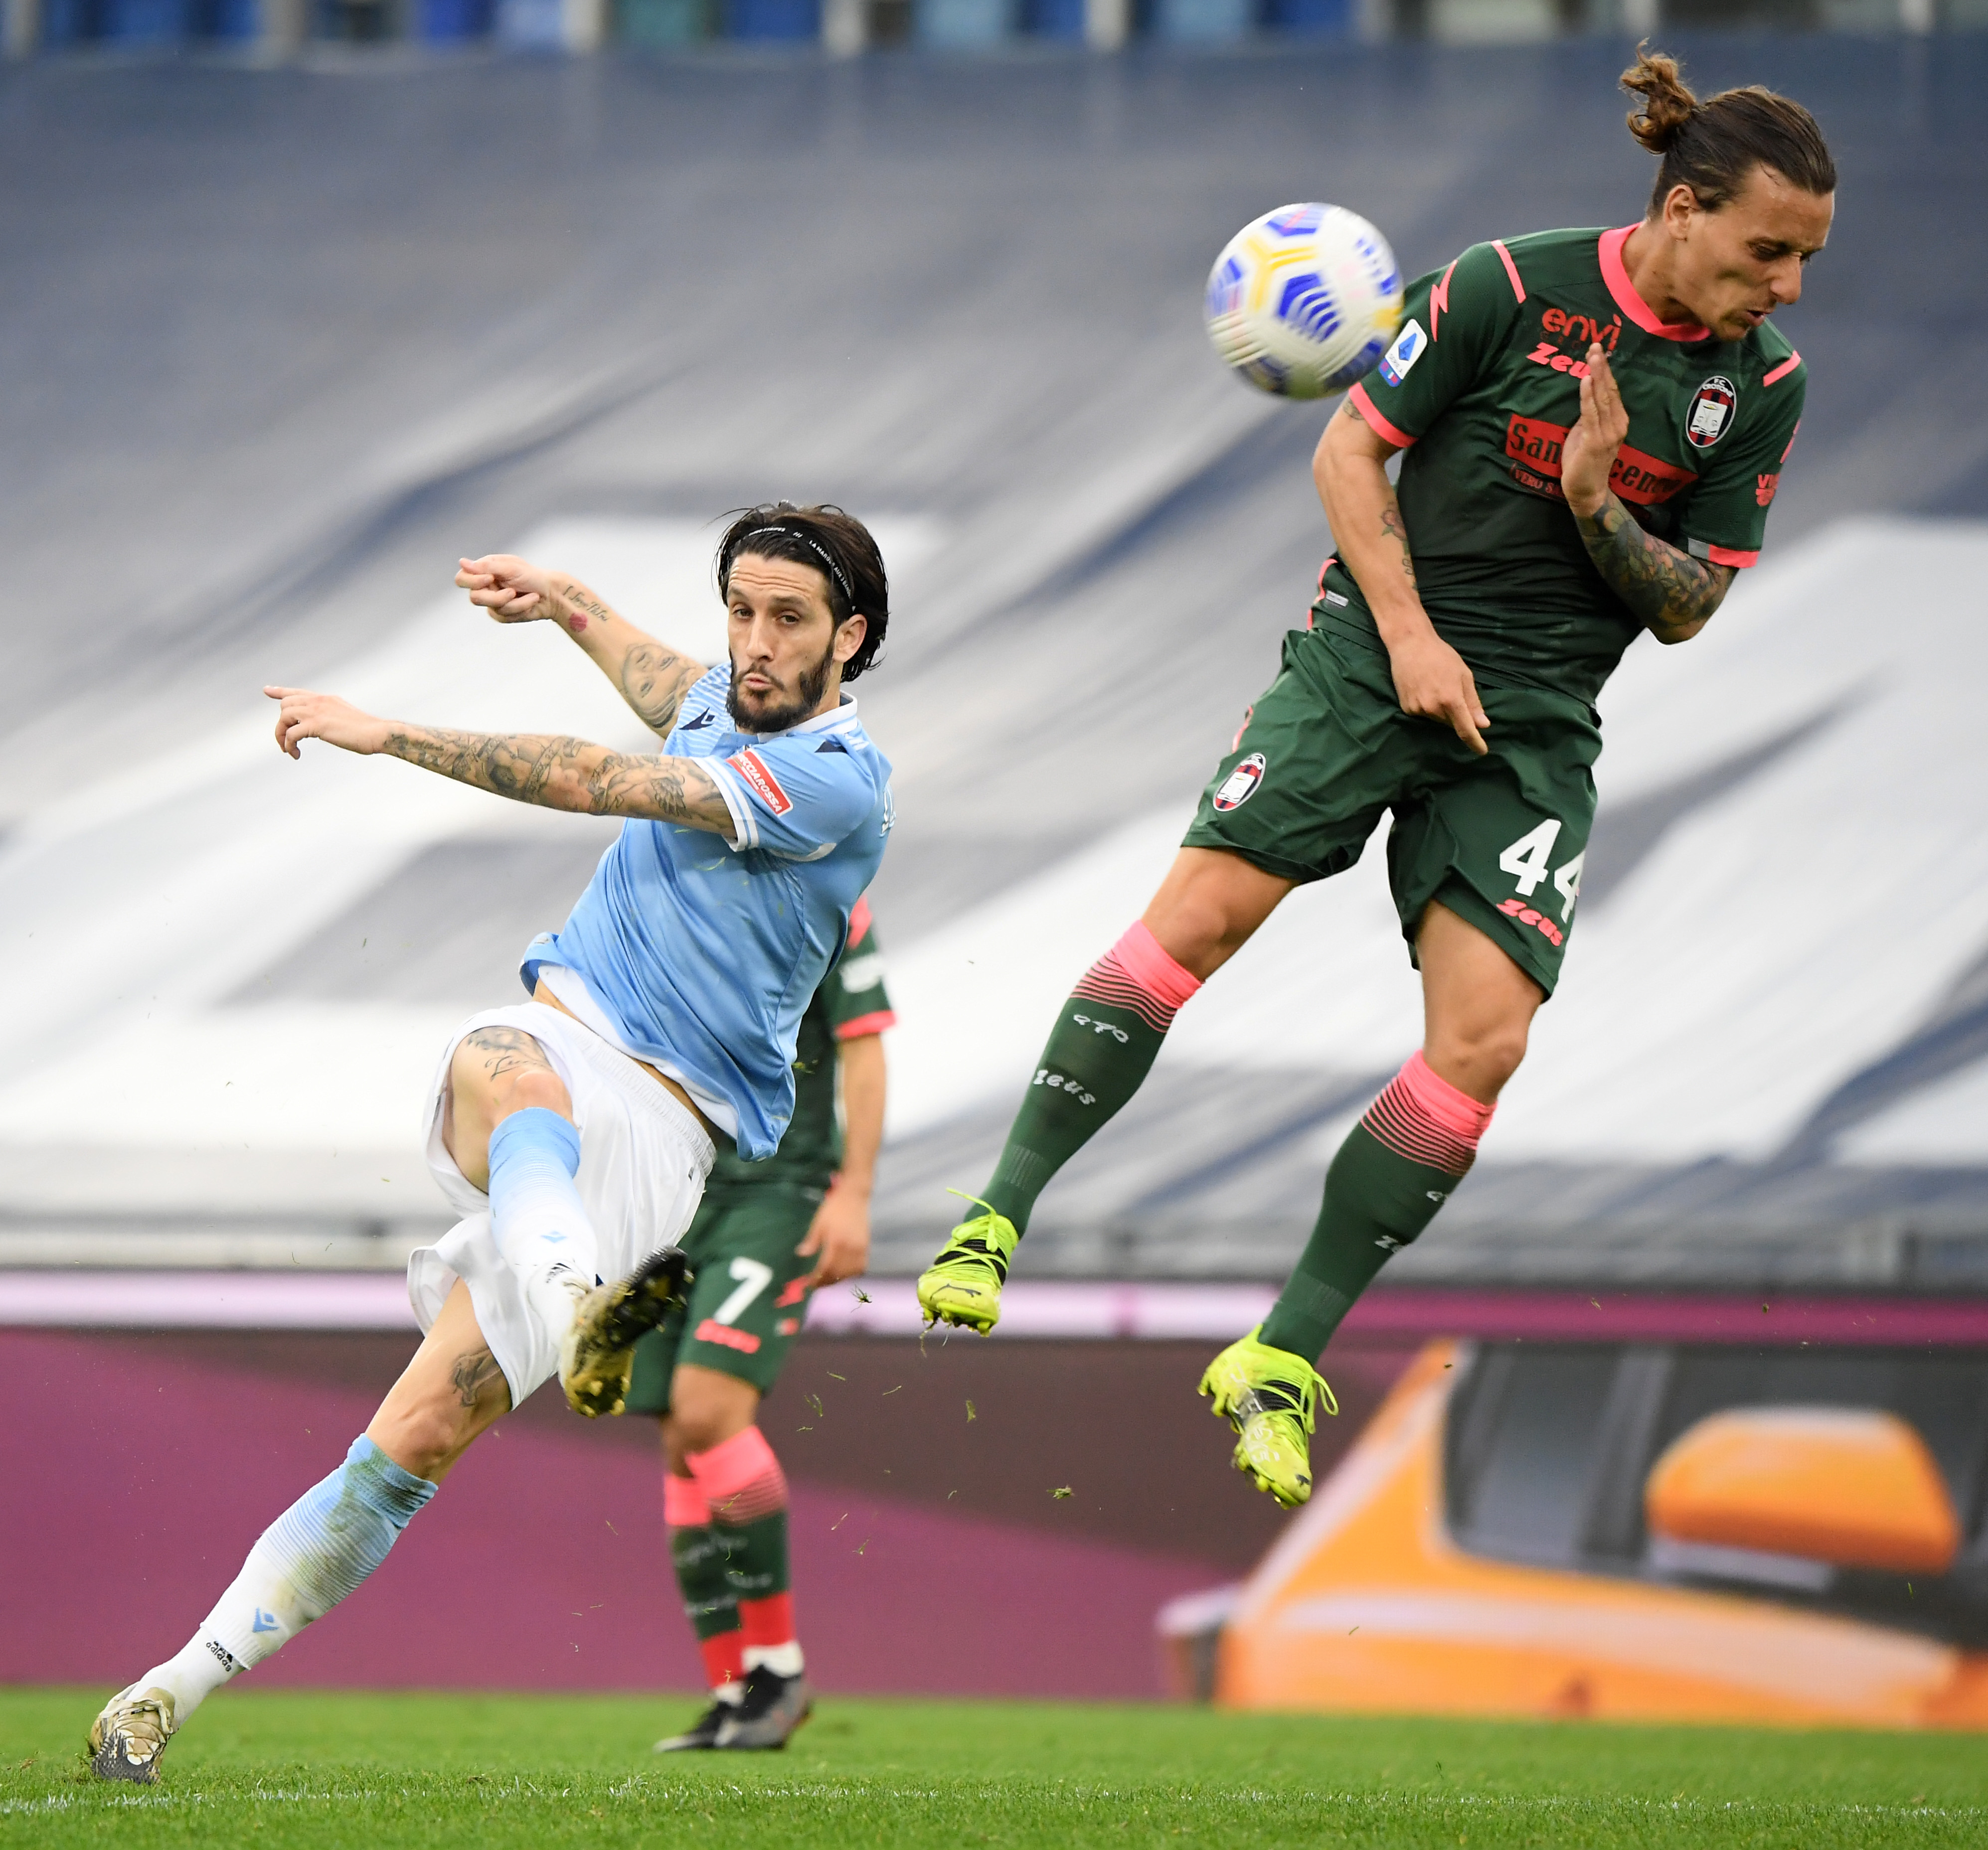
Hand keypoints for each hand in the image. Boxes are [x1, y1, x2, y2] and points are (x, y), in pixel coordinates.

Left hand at [265, 686, 391, 759]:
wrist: (378, 733)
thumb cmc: (367, 731)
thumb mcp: (345, 718)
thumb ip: (331, 717)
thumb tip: (323, 726)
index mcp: (325, 699)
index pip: (297, 691)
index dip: (279, 691)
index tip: (266, 690)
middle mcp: (319, 701)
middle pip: (285, 706)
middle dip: (281, 725)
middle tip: (287, 743)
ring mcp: (317, 711)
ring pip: (284, 717)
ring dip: (281, 736)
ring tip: (289, 750)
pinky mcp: (317, 724)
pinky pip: (291, 733)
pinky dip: (289, 745)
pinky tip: (296, 754)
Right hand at [455, 555, 560, 623]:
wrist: (552, 593)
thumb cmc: (533, 576)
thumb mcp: (510, 568)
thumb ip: (487, 567)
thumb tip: (462, 562)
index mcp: (484, 571)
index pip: (462, 578)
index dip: (472, 581)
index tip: (490, 578)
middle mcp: (485, 586)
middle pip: (475, 598)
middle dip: (496, 597)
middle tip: (512, 592)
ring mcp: (492, 602)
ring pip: (492, 608)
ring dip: (515, 603)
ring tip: (532, 596)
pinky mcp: (502, 614)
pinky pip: (504, 616)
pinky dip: (521, 608)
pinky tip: (532, 601)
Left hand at [796, 1177, 870, 1289]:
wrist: (855, 1196)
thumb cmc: (834, 1207)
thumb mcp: (819, 1222)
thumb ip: (811, 1241)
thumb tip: (801, 1254)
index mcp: (836, 1243)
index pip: (826, 1268)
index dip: (817, 1279)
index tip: (809, 1284)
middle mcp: (850, 1249)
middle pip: (838, 1274)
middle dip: (826, 1282)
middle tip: (817, 1284)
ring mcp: (861, 1249)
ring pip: (850, 1273)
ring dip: (838, 1279)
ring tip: (829, 1279)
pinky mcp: (867, 1247)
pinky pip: (860, 1267)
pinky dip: (851, 1273)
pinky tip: (844, 1271)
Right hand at [1386, 629, 1489, 754]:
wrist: (1409, 644)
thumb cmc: (1441, 656)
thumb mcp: (1464, 675)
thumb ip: (1473, 702)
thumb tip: (1483, 724)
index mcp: (1451, 700)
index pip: (1465, 729)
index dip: (1475, 742)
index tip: (1482, 751)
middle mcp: (1433, 709)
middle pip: (1451, 723)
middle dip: (1456, 715)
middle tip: (1451, 690)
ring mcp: (1418, 710)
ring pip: (1437, 719)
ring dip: (1441, 710)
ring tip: (1436, 687)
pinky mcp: (1407, 708)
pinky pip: (1423, 715)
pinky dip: (1427, 707)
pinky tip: (1424, 689)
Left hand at [1560, 342, 1627, 517]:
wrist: (1587, 492)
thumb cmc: (1584, 463)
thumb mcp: (1586, 433)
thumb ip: (1588, 416)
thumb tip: (1584, 397)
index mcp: (1617, 421)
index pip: (1612, 390)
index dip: (1605, 370)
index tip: (1598, 351)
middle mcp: (1617, 424)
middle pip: (1610, 389)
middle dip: (1602, 366)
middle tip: (1595, 345)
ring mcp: (1608, 433)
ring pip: (1602, 398)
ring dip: (1597, 375)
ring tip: (1592, 356)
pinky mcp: (1595, 442)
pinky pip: (1591, 414)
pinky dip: (1588, 396)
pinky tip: (1586, 379)